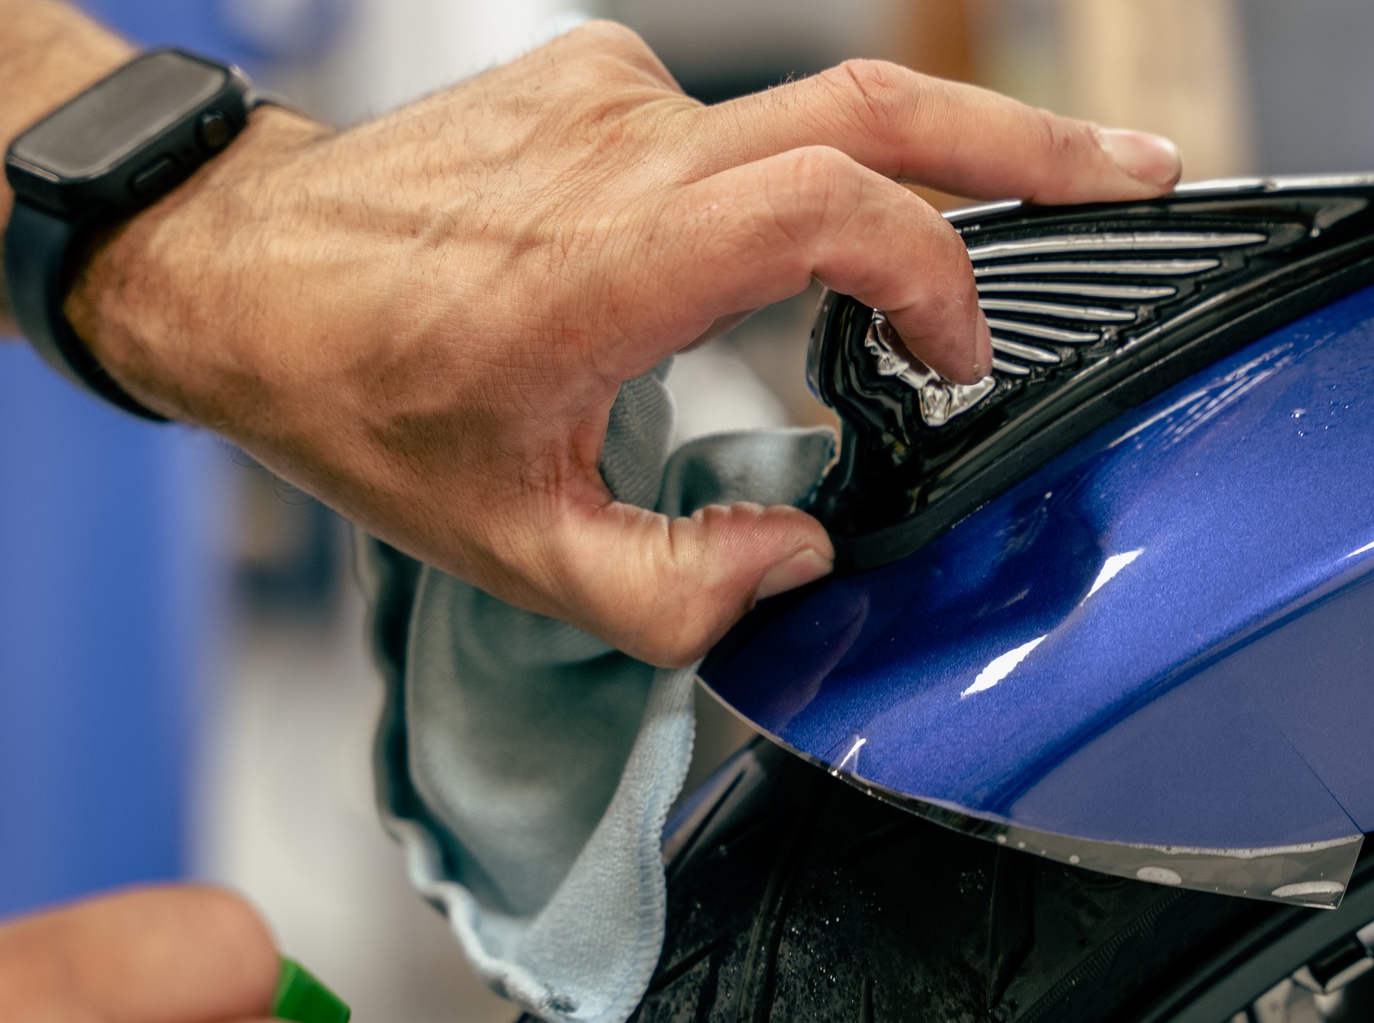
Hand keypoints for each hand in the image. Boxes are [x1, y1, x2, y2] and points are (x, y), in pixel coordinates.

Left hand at [68, 23, 1180, 665]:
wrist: (236, 267)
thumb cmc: (355, 397)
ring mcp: (611, 95)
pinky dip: (799, 179)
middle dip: (1028, 145)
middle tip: (1137, 175)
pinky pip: (738, 120)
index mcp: (603, 266)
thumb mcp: (505, 547)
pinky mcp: (598, 78)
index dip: (937, 276)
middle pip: (875, 104)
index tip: (958, 361)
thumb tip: (800, 564)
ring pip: (819, 103)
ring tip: (1010, 214)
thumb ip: (671, 593)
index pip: (835, 209)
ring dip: (931, 159)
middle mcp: (621, 151)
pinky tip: (783, 252)